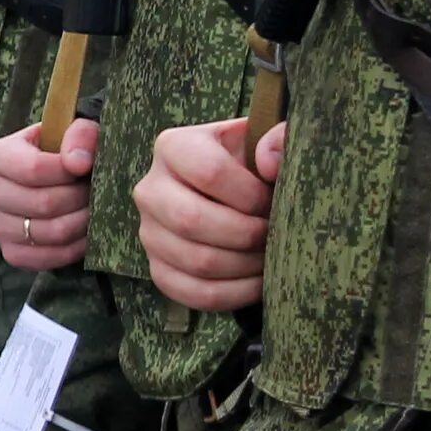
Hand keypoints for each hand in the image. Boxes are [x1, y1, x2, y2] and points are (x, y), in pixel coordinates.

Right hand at [0, 119, 96, 271]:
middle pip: (44, 204)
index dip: (70, 172)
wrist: (47, 177)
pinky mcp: (10, 252)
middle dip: (80, 199)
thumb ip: (79, 135)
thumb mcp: (70, 130)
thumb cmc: (60, 151)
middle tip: (95, 191)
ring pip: (49, 233)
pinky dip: (73, 248)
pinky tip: (83, 233)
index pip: (34, 170)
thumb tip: (79, 163)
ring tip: (92, 209)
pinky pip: (46, 258)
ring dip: (81, 223)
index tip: (87, 168)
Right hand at [136, 118, 281, 311]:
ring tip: (271, 255)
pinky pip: (193, 292)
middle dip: (246, 234)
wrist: (235, 193)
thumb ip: (281, 137)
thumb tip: (269, 162)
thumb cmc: (254, 165)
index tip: (273, 200)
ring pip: (195, 261)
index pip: (208, 172)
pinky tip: (259, 281)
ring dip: (245, 265)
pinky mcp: (158, 268)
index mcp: (173, 147)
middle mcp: (150, 189)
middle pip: (192, 220)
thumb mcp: (267, 140)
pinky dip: (234, 293)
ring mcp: (149, 232)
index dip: (251, 194)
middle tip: (274, 233)